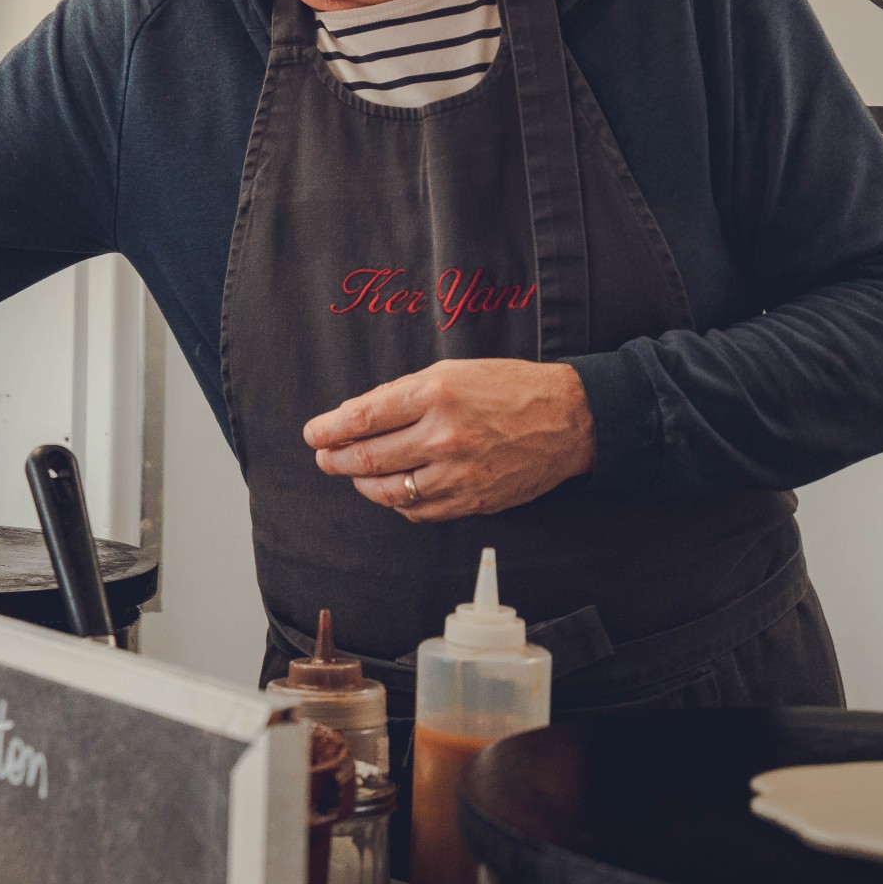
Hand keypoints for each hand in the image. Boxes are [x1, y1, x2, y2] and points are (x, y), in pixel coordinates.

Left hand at [302, 359, 594, 522]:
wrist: (568, 420)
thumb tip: (356, 415)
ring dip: (363, 484)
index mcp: (436, 394)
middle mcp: (444, 437)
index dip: (330, 429)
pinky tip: (395, 489)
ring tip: (354, 473)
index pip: (363, 417)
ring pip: (388, 491)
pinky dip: (399, 503)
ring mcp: (458, 475)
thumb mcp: (453, 372)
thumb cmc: (509, 388)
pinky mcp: (471, 501)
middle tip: (323, 458)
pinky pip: (418, 511)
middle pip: (368, 459)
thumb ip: (403, 393)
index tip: (314, 434)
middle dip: (336, 460)